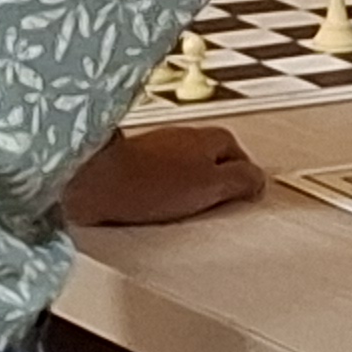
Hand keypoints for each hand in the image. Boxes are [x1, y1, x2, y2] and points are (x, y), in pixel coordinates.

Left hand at [65, 126, 267, 228]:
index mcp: (209, 137)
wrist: (94, 183)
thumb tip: (257, 181)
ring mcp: (157, 151)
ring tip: (183, 214)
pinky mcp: (133, 168)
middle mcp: (183, 138)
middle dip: (215, 188)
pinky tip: (157, 213)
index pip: (242, 157)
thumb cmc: (149, 181)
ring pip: (185, 174)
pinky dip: (162, 197)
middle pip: (213, 165)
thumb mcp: (213, 184)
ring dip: (187, 194)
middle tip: (213, 210)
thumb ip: (242, 180)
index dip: (245, 182)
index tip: (244, 200)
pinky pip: (159, 185)